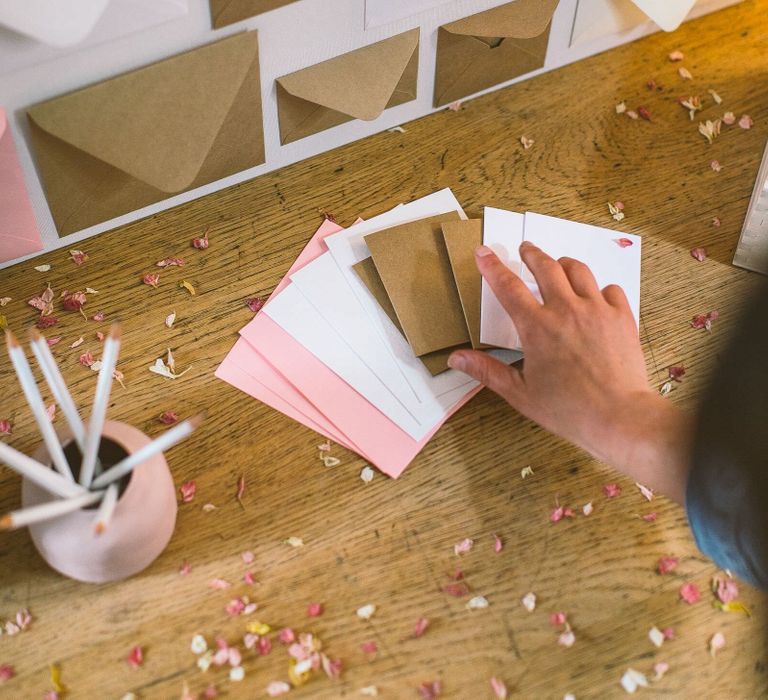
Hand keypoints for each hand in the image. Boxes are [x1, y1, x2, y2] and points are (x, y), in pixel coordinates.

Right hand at [448, 242, 692, 502]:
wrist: (619, 417)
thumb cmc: (568, 410)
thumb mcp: (520, 393)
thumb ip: (487, 371)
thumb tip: (457, 358)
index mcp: (537, 328)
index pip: (508, 287)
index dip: (493, 267)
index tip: (484, 252)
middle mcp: (566, 310)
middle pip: (546, 267)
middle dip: (532, 254)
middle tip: (525, 249)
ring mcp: (597, 310)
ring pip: (578, 271)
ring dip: (564, 263)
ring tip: (558, 264)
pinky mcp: (621, 317)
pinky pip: (610, 289)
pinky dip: (598, 288)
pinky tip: (594, 296)